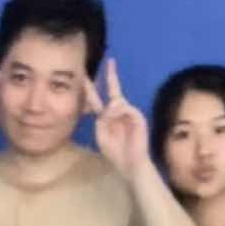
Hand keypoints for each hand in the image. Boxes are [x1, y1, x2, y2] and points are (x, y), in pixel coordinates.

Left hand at [85, 58, 150, 177]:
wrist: (130, 163)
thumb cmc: (115, 152)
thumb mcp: (101, 136)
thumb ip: (101, 120)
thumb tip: (109, 107)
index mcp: (107, 117)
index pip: (98, 99)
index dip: (92, 88)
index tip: (86, 76)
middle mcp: (119, 112)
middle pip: (113, 91)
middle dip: (111, 76)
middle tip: (109, 61)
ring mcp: (129, 113)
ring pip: (117, 101)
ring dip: (110, 111)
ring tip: (109, 121)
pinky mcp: (138, 116)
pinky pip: (125, 108)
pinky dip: (118, 113)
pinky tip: (116, 118)